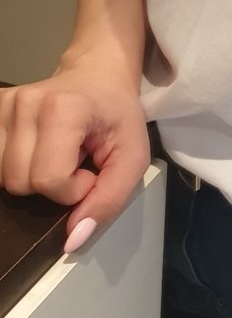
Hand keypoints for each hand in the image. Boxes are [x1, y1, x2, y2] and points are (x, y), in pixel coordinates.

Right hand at [0, 62, 150, 251]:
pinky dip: (15, 166)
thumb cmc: (117, 117)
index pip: (49, 179)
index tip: (90, 172)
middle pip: (19, 182)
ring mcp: (3, 105)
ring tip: (57, 155)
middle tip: (75, 163)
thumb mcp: (132, 159)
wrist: (97, 77)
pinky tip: (36, 151)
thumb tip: (72, 240)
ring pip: (1, 177)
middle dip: (51, 186)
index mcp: (63, 109)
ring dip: (32, 177)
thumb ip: (109, 200)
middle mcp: (24, 103)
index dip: (73, 189)